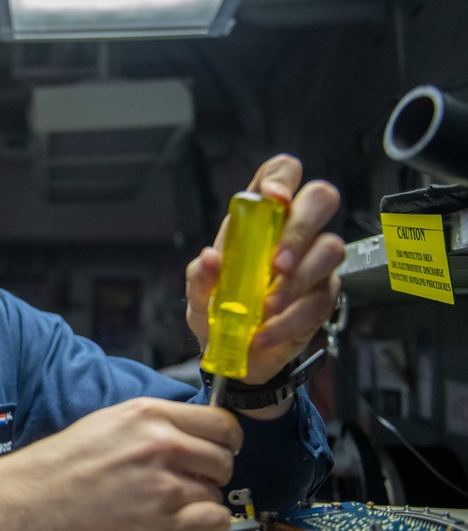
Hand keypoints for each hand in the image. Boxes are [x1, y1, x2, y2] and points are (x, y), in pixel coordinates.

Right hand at [0, 398, 242, 530]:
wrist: (26, 500)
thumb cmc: (58, 465)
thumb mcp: (108, 423)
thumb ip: (152, 424)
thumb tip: (188, 433)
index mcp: (147, 414)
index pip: (220, 422)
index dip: (224, 440)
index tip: (217, 449)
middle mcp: (160, 443)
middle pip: (225, 457)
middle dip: (213, 471)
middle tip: (192, 481)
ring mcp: (163, 484)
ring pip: (218, 492)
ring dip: (202, 500)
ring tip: (172, 504)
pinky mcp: (160, 521)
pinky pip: (214, 521)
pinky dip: (207, 525)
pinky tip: (184, 523)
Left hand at [185, 154, 344, 386]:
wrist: (236, 356)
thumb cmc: (219, 311)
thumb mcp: (199, 295)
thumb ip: (200, 277)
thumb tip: (210, 259)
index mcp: (258, 218)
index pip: (281, 174)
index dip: (282, 177)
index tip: (273, 198)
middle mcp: (291, 231)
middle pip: (320, 198)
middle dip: (301, 228)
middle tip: (276, 265)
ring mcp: (314, 261)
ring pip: (331, 247)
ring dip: (298, 280)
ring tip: (267, 307)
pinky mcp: (324, 294)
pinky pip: (322, 297)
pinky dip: (292, 317)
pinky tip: (268, 332)